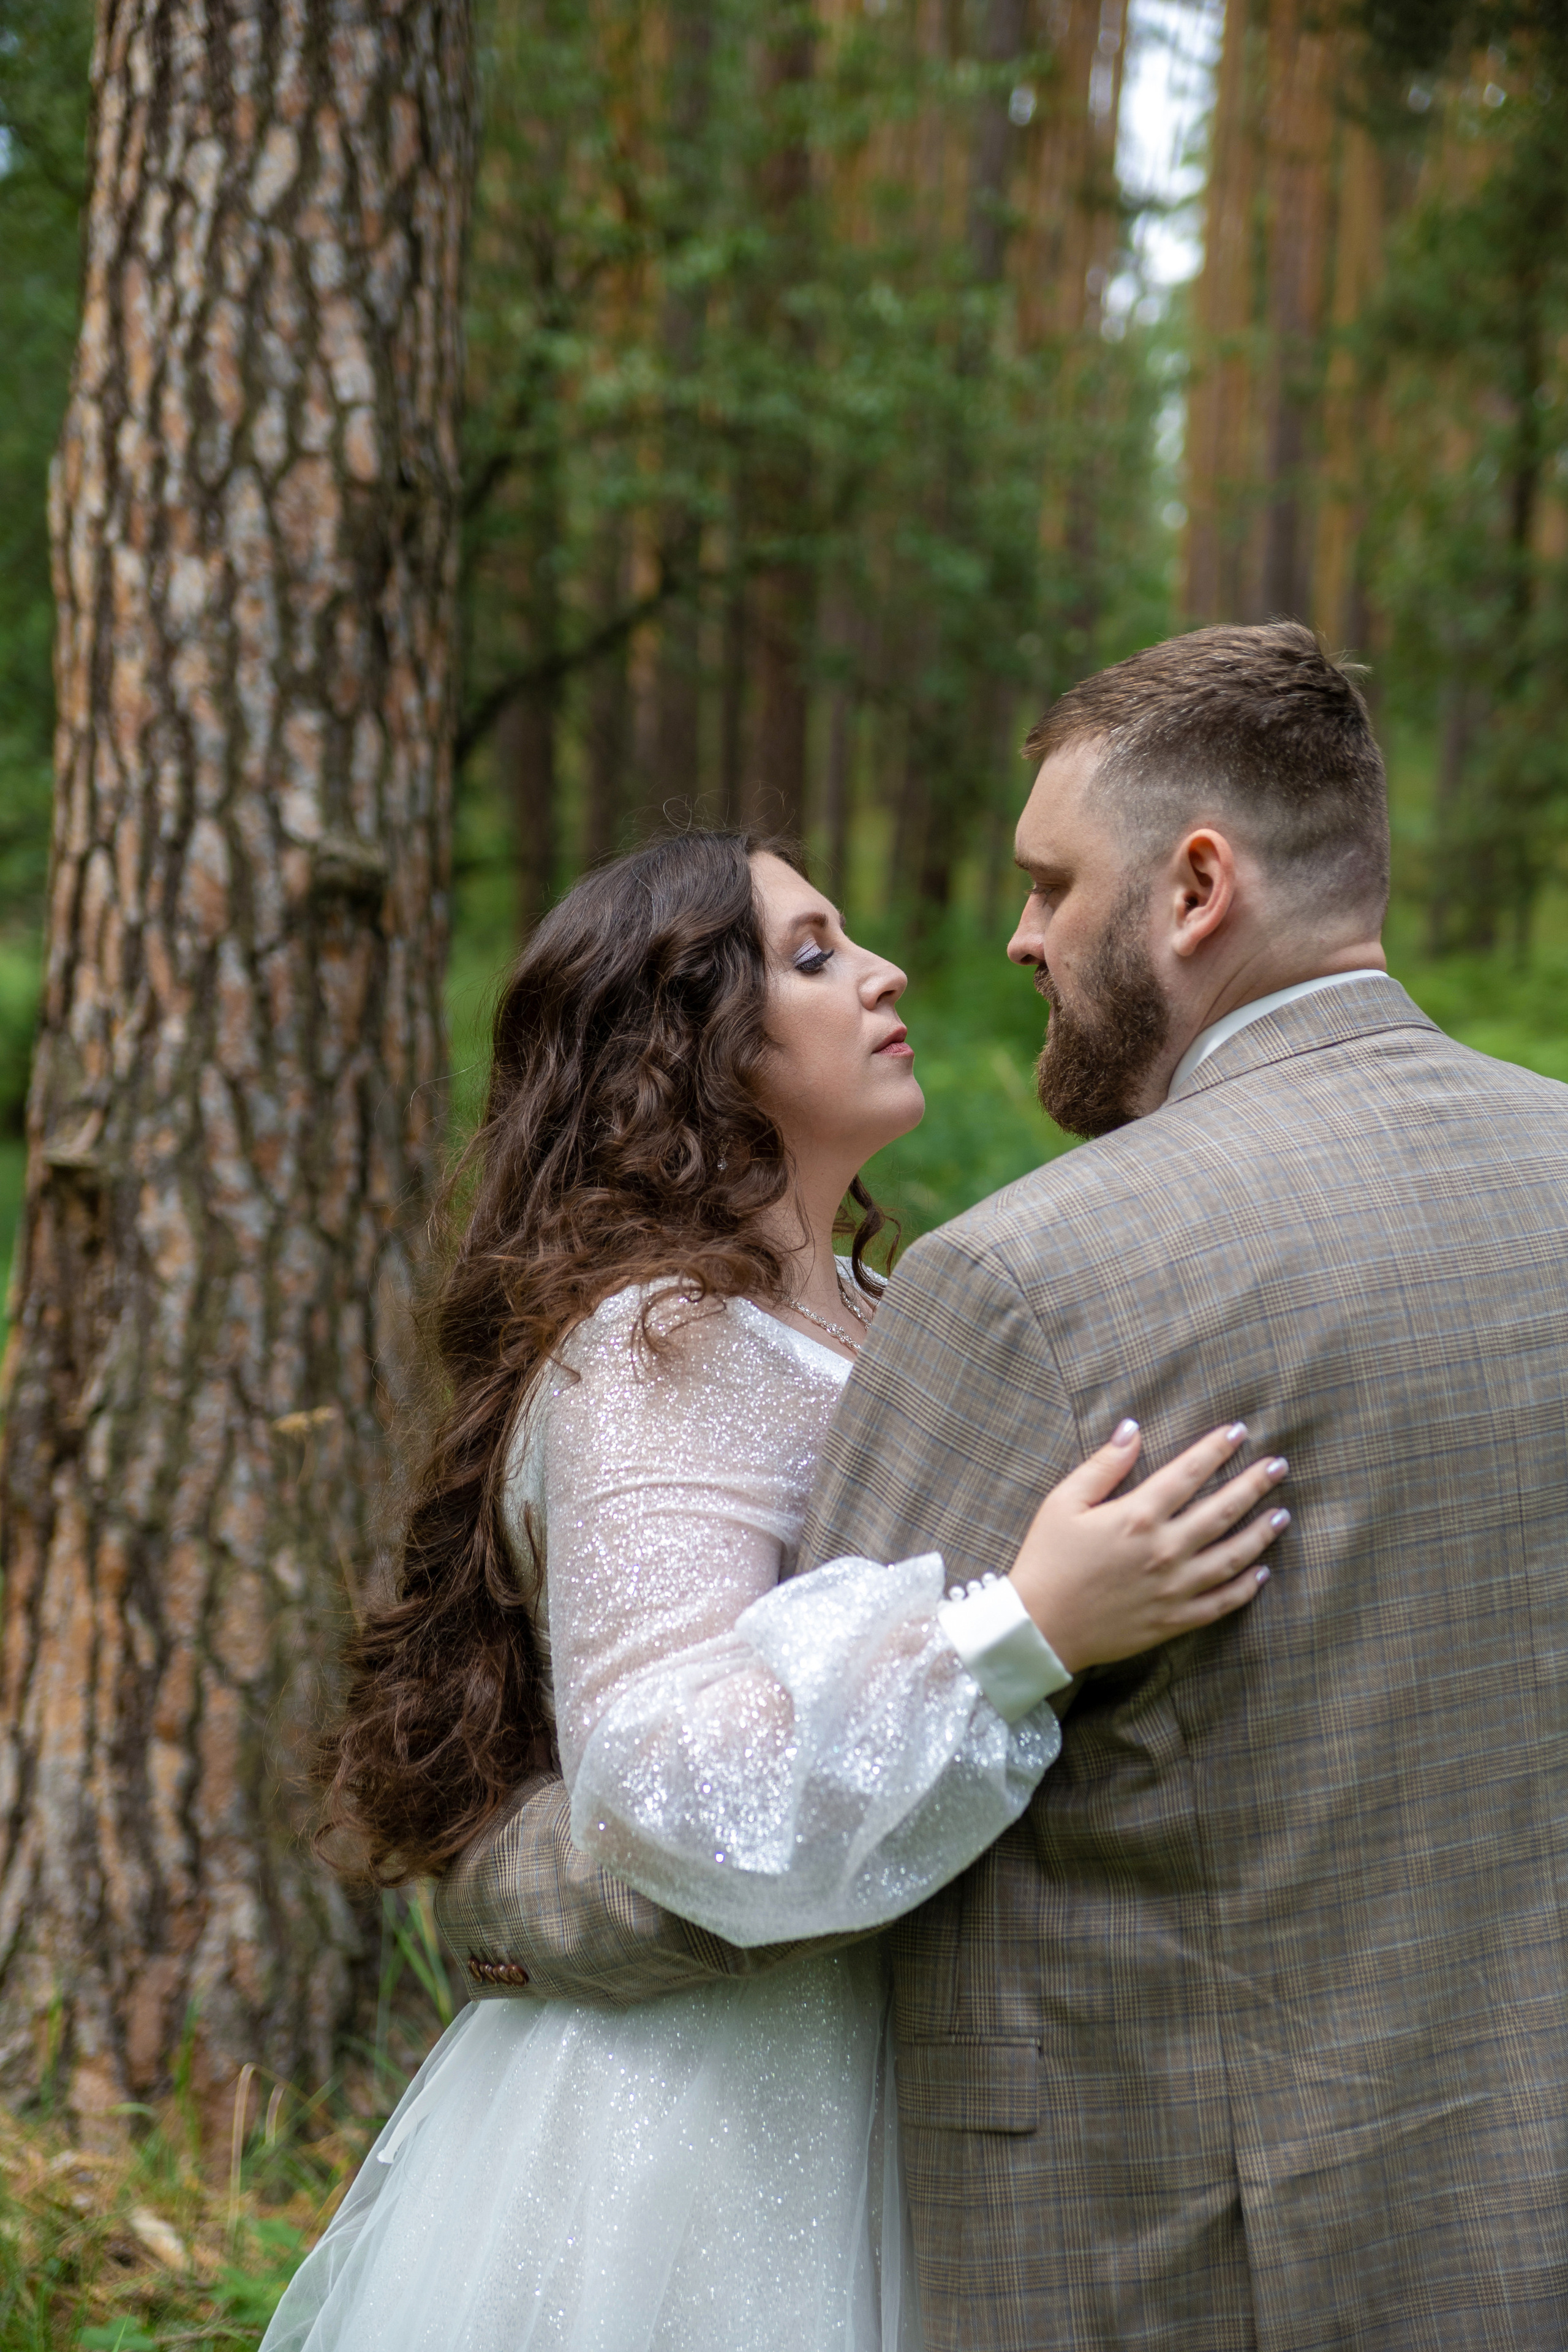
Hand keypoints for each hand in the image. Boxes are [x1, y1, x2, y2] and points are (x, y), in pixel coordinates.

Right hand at [1009, 1420, 1287, 1672]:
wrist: (1039, 1628)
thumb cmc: (1047, 1560)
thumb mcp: (1064, 1502)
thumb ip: (1103, 1465)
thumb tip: (1132, 1429)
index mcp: (1137, 1516)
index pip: (1188, 1473)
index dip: (1215, 1449)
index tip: (1238, 1432)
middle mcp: (1164, 1550)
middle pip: (1221, 1510)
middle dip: (1253, 1484)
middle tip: (1279, 1466)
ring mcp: (1174, 1588)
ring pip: (1231, 1557)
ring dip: (1261, 1533)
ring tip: (1282, 1514)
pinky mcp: (1174, 1621)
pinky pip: (1220, 1603)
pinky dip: (1244, 1588)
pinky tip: (1261, 1572)